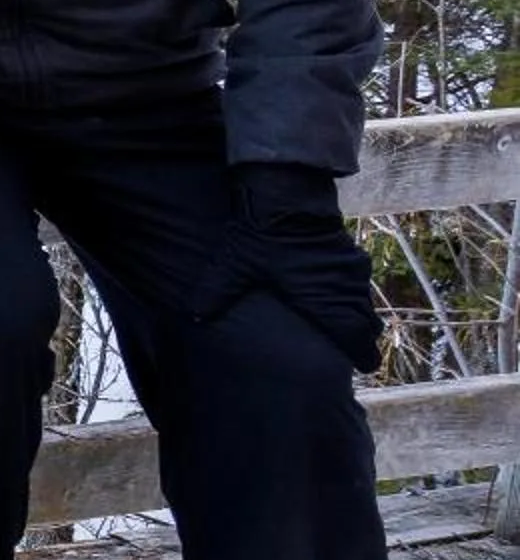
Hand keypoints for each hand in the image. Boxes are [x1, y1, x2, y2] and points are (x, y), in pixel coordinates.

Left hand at [196, 164, 379, 370]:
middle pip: (365, 322)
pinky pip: (358, 283)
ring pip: (363, 302)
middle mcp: (344, 286)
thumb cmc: (262, 235)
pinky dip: (353, 296)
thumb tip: (193, 316)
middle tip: (358, 355)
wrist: (286, 192)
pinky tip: (339, 298)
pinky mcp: (348, 251)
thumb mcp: (235, 266)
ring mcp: (350, 267)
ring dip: (358, 316)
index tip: (365, 367)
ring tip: (350, 331)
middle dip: (362, 339)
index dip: (361, 353)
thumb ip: (215, 294)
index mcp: (323, 299)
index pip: (354, 335)